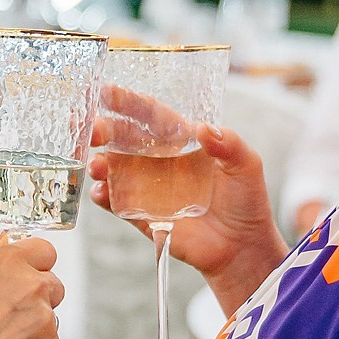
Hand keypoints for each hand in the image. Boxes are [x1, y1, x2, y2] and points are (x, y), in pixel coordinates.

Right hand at [0, 235, 63, 338]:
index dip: (35, 264)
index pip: (43, 250)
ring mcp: (44, 319)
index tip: (30, 273)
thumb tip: (8, 249)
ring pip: (48, 319)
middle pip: (53, 285)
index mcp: (9, 263)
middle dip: (38, 298)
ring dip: (32, 328)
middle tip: (10, 315)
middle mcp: (32, 286)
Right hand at [89, 102, 282, 315]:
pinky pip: (117, 203)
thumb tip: (204, 128)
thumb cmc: (247, 200)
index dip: (130, 102)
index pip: (152, 115)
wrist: (243, 247)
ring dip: (101, 164)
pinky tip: (101, 192)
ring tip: (96, 166)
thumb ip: (229, 144)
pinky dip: (105, 196)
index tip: (108, 92)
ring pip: (116, 169)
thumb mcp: (247, 165)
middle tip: (91, 129)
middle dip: (104, 130)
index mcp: (182, 141)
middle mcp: (160, 160)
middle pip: (125, 138)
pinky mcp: (144, 216)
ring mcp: (149, 188)